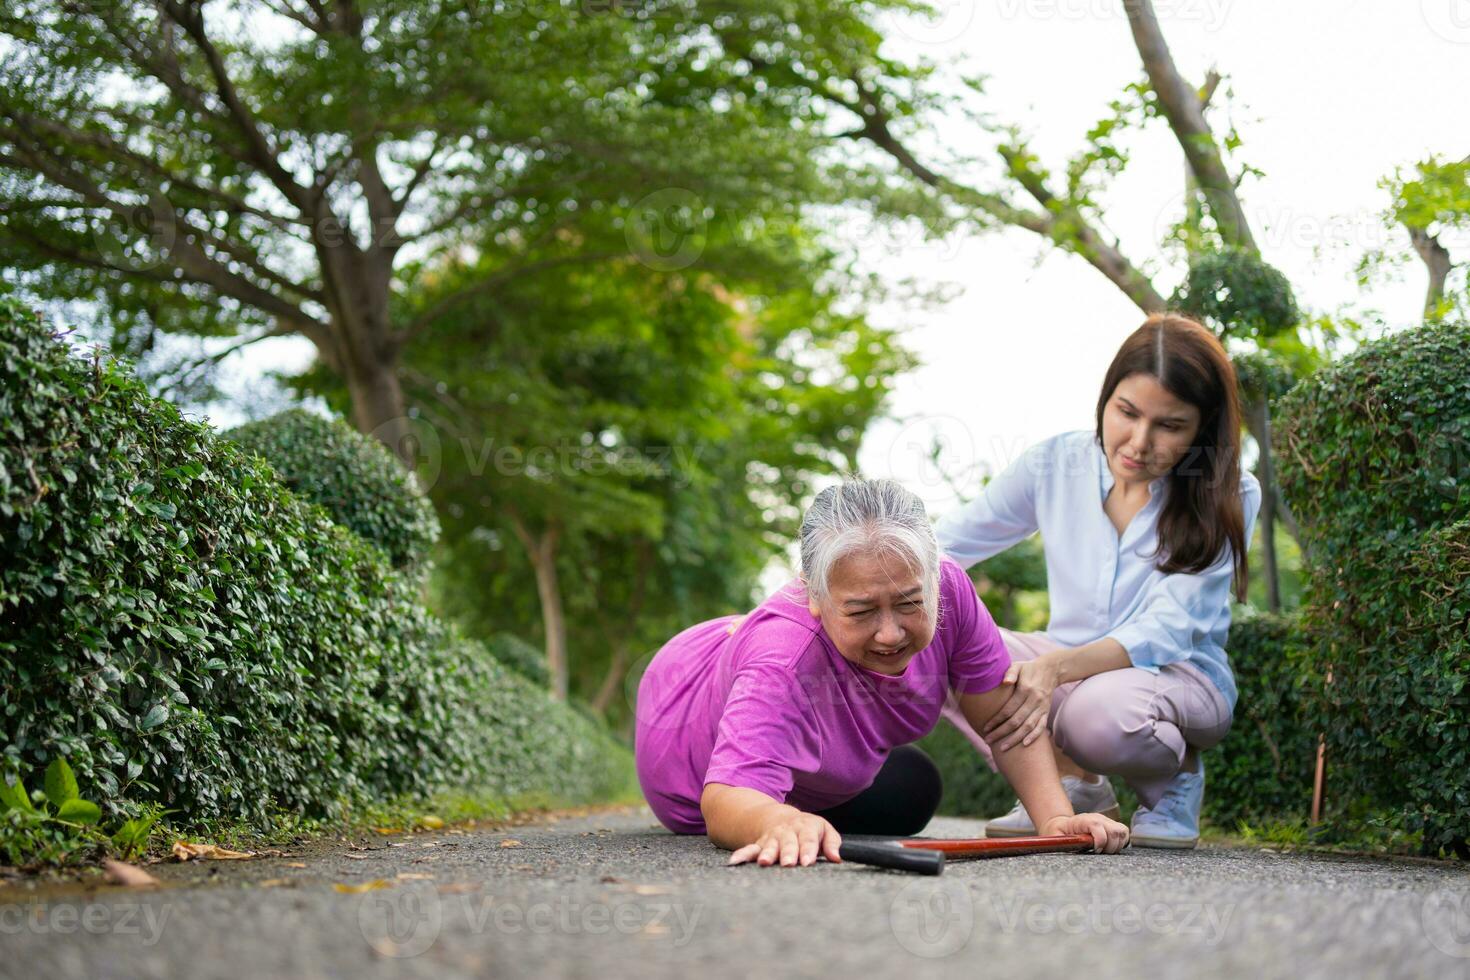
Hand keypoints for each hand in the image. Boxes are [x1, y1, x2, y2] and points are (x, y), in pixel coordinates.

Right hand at [727, 811, 841, 867]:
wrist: (781, 819)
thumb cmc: (808, 829)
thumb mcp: (824, 830)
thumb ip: (832, 843)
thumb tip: (837, 858)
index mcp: (806, 827)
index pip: (809, 839)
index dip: (808, 850)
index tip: (808, 862)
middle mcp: (788, 832)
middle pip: (789, 842)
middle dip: (788, 853)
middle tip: (789, 864)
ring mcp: (772, 838)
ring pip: (770, 846)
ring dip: (767, 853)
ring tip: (765, 862)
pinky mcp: (760, 844)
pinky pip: (750, 849)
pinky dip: (743, 855)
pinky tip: (735, 862)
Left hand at [982, 657, 1061, 751]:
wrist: (1051, 670)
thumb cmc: (1028, 668)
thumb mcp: (1018, 666)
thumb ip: (1010, 673)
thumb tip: (1005, 682)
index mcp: (1025, 689)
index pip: (1008, 709)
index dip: (996, 720)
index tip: (985, 728)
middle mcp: (1035, 700)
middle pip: (1017, 721)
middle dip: (1001, 733)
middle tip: (988, 740)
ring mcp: (1042, 707)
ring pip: (1028, 727)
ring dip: (1015, 739)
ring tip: (1002, 748)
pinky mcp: (1046, 711)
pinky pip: (1041, 726)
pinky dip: (1034, 736)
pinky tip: (1024, 744)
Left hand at [1040, 812, 1129, 853]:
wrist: (1063, 827)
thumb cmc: (1059, 835)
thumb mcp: (1055, 838)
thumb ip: (1060, 842)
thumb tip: (1066, 847)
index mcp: (1083, 820)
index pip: (1097, 826)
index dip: (1100, 841)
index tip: (1095, 851)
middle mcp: (1098, 818)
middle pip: (1114, 831)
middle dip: (1110, 847)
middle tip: (1099, 853)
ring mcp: (1106, 821)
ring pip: (1122, 832)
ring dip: (1116, 846)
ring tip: (1104, 851)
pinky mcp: (1112, 826)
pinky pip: (1124, 834)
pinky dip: (1120, 843)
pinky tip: (1109, 849)